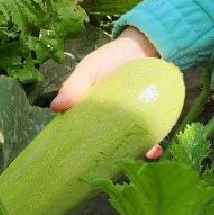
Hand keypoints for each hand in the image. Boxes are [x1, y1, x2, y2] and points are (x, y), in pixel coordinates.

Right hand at [50, 28, 164, 158]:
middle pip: (106, 149)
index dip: (79, 153)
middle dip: (109, 161)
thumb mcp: (89, 68)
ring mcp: (130, 126)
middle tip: (113, 167)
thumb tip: (56, 108)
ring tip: (140, 158)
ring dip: (134, 157)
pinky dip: (152, 148)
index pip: (79, 139)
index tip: (80, 166)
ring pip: (128, 148)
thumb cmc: (111, 59)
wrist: (143, 47)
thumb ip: (74, 85)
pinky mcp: (148, 123)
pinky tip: (156, 150)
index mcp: (89, 116)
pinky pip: (149, 140)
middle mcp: (109, 125)